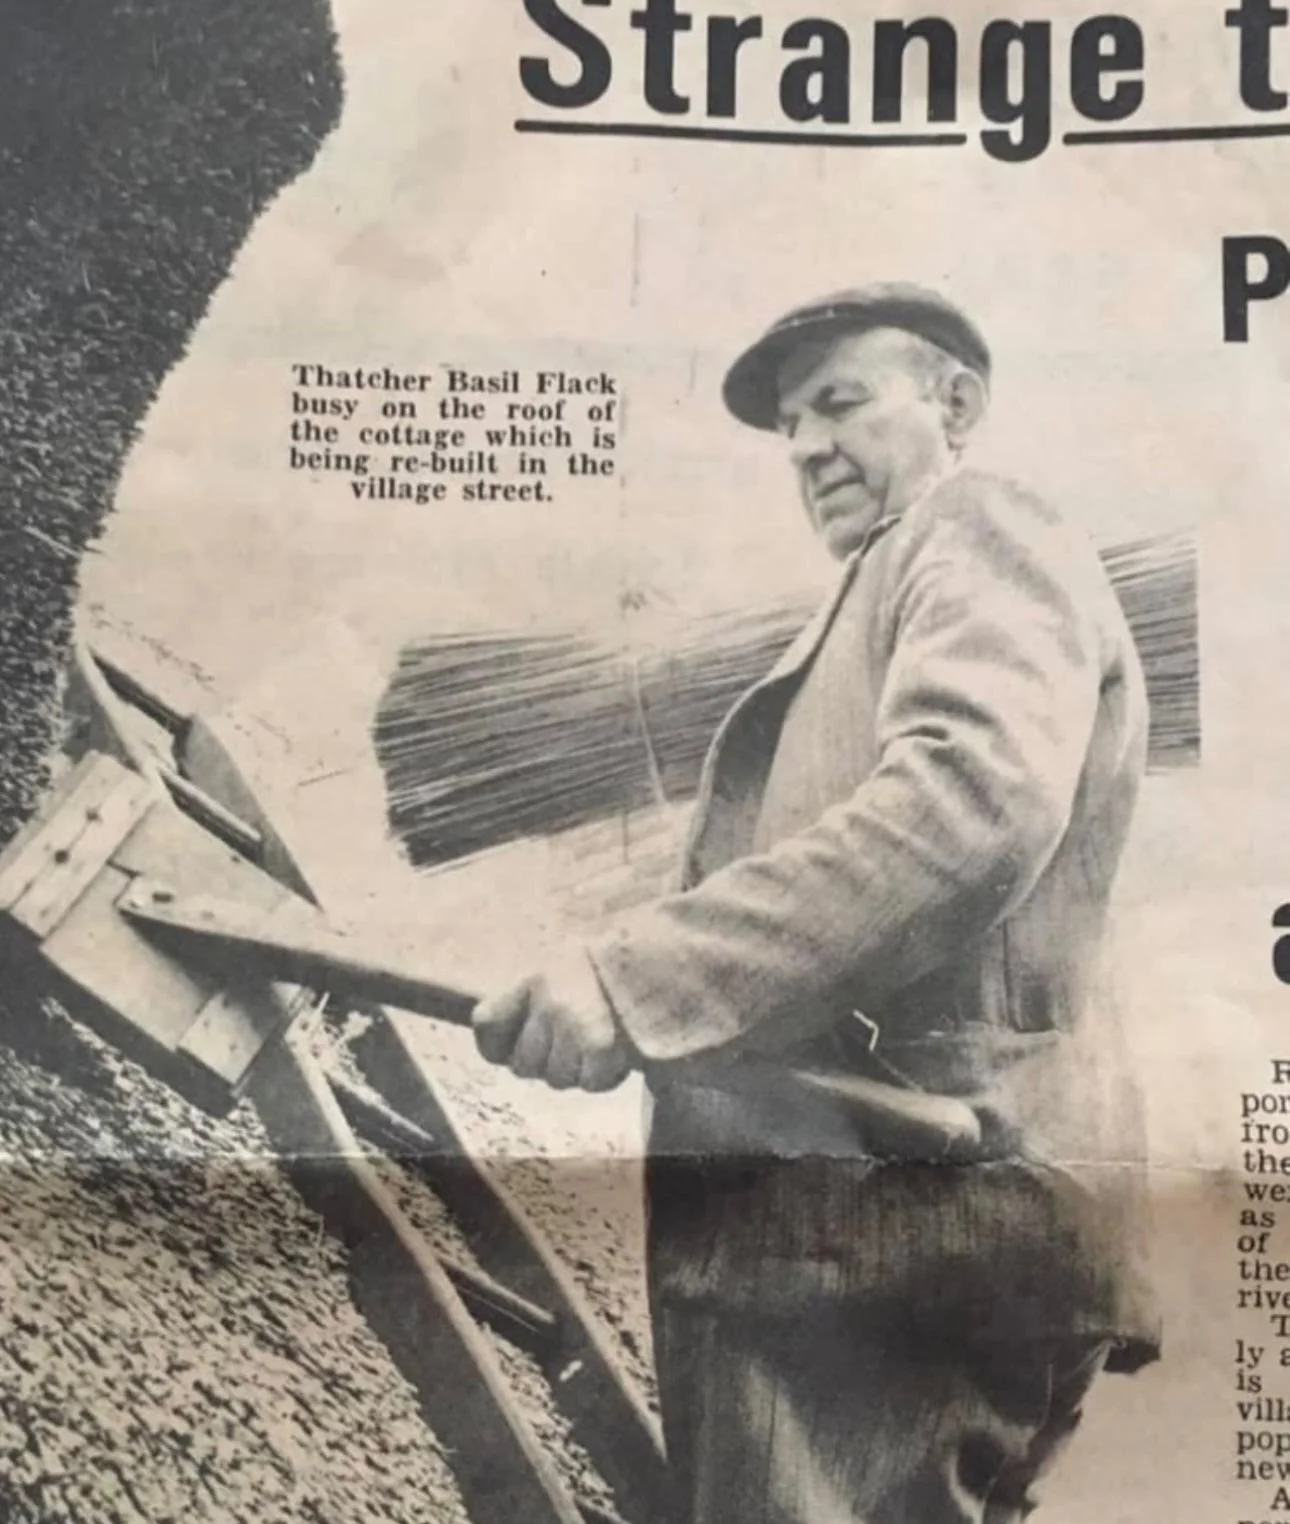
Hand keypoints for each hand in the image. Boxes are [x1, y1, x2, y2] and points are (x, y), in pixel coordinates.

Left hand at [472, 946, 634, 1092]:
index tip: (515, 1045)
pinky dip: (606, 1077)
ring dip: (578, 1072)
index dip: (498, 1045)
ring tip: (599, 1044)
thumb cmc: (609, 973)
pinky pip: (591, 1084)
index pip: (486, 1023)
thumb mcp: (561, 970)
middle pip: (524, 1065)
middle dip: (547, 1064)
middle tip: (574, 1044)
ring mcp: (571, 1024)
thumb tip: (502, 1044)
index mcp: (532, 979)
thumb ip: (529, 1003)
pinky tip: (617, 1056)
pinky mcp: (599, 1045)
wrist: (661, 963)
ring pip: (558, 1080)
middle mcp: (546, 1001)